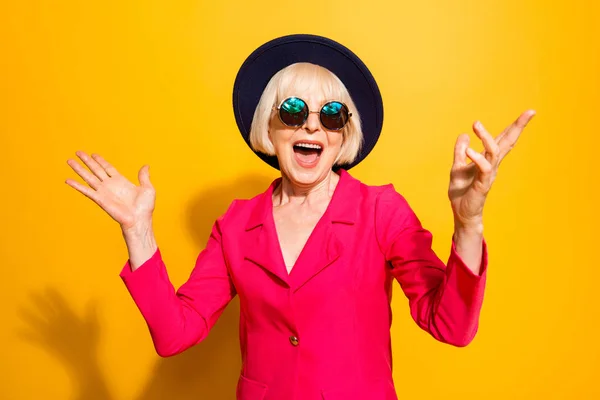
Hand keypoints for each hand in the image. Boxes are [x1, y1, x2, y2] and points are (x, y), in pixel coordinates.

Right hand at [65, 151, 155, 231]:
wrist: (139, 220)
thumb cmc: (145, 208)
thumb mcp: (148, 188)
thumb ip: (144, 176)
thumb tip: (146, 166)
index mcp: (121, 181)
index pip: (107, 168)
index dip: (100, 161)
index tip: (93, 154)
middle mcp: (110, 185)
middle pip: (96, 169)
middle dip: (87, 161)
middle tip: (78, 152)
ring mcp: (104, 192)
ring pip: (88, 177)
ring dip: (79, 169)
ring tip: (69, 160)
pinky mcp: (100, 199)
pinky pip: (86, 191)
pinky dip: (77, 186)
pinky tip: (68, 180)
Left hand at [448, 109, 535, 228]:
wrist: (461, 212)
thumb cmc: (462, 192)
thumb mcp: (457, 167)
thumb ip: (460, 152)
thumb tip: (464, 135)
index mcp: (488, 159)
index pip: (503, 139)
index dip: (515, 126)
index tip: (530, 112)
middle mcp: (492, 165)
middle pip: (508, 142)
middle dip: (518, 127)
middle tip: (530, 112)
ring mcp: (489, 173)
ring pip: (495, 151)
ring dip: (486, 137)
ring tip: (476, 124)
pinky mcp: (483, 183)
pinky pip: (484, 167)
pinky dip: (477, 158)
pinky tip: (469, 151)